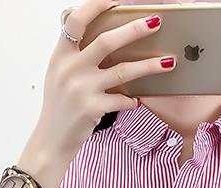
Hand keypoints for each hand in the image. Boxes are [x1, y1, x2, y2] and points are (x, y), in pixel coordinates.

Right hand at [35, 0, 176, 158]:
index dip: (97, 5)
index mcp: (61, 55)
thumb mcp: (59, 74)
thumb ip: (75, 54)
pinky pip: (122, 100)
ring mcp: (81, 89)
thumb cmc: (60, 106)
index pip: (77, 20)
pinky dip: (133, 100)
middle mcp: (70, 69)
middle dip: (134, 29)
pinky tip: (138, 101)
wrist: (52, 140)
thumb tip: (103, 35)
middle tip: (156, 22)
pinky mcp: (93, 108)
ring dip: (149, 66)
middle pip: (106, 41)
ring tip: (168, 62)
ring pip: (122, 71)